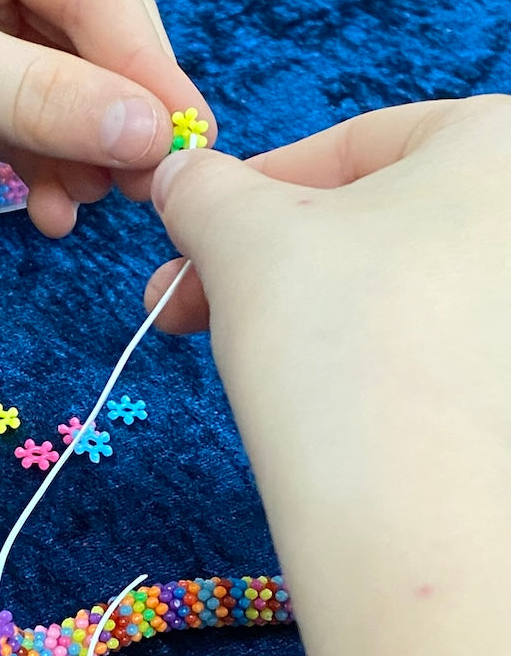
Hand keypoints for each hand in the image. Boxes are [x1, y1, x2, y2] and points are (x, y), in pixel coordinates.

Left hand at [0, 0, 209, 246]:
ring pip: (48, 92)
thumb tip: (154, 131)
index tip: (182, 135)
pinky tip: (48, 212)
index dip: (140, 60)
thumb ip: (40, 95)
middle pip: (77, 37)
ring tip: (88, 207)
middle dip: (112, 112)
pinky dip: (34, 170)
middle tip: (146, 184)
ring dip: (76, 151)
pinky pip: (9, 131)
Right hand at [147, 95, 510, 655]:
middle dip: (252, 260)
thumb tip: (176, 176)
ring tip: (228, 349)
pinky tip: (302, 389)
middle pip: (365, 219)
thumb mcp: (239, 231)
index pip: (354, 142)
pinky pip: (416, 343)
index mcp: (499, 145)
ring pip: (383, 284)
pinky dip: (348, 350)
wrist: (410, 513)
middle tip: (177, 302)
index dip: (251, 186)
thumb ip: (200, 186)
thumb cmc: (332, 327)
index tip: (187, 235)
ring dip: (286, 304)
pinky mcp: (503, 392)